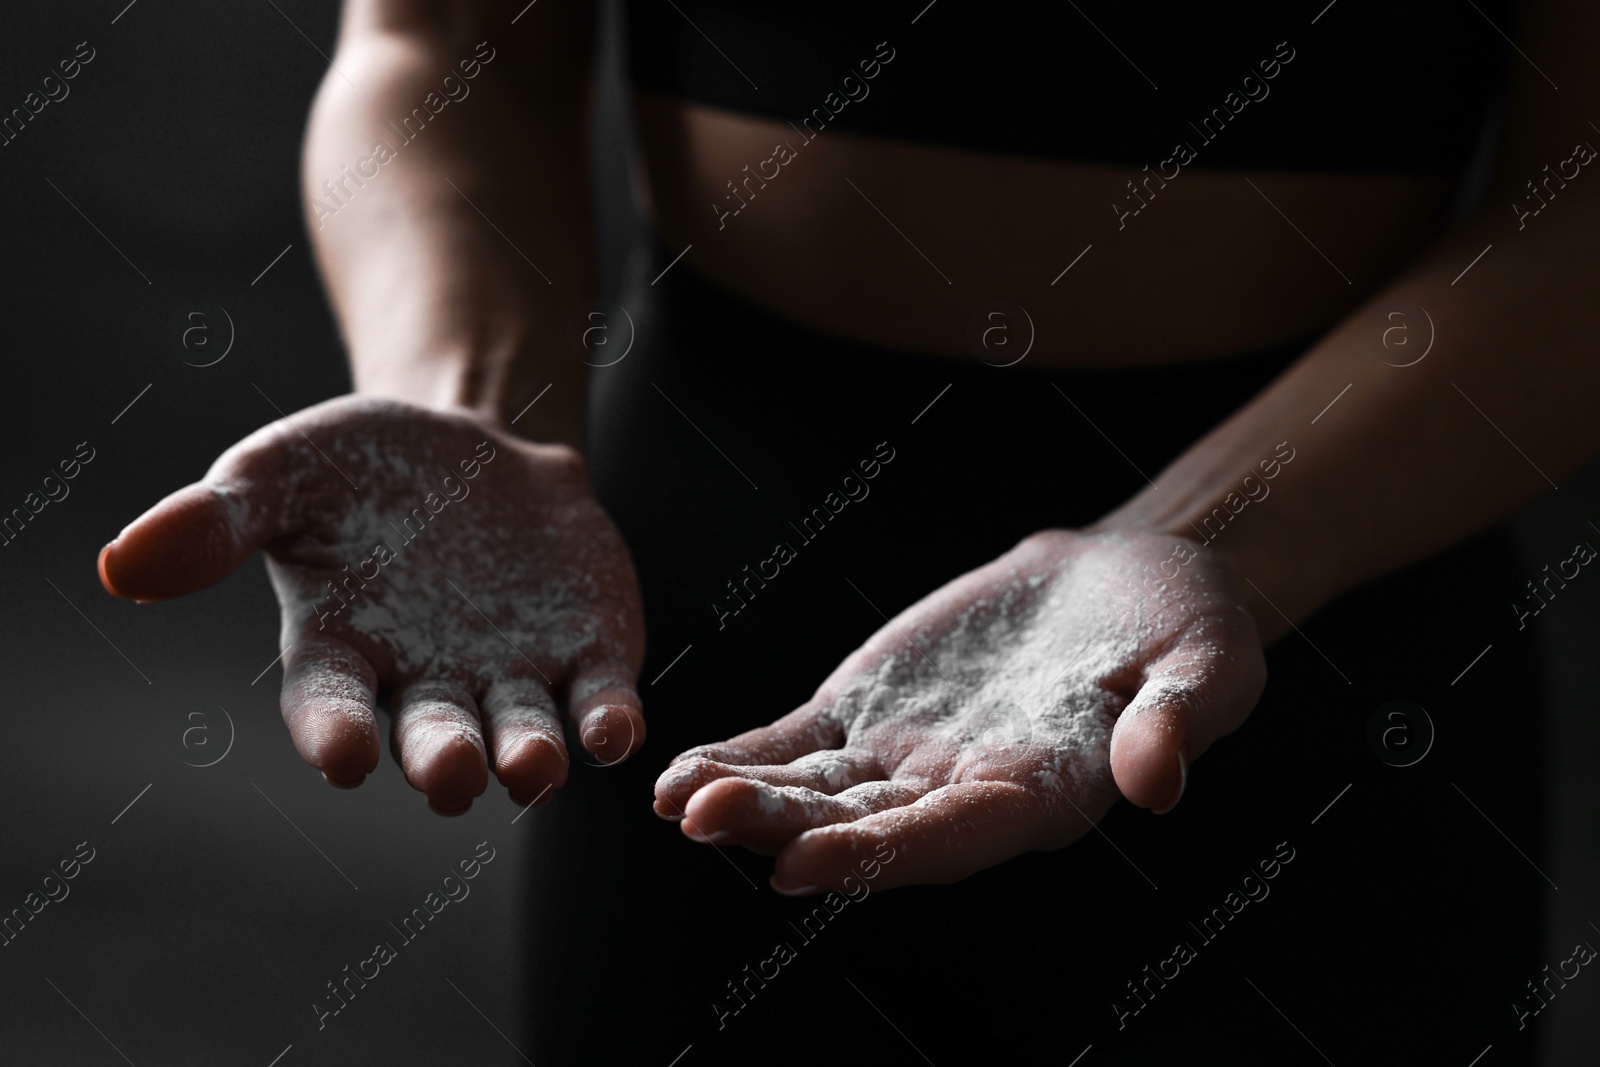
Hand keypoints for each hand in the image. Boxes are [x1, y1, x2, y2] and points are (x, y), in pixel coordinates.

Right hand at [99, 395, 644, 813]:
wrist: (473, 444)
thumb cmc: (359, 469)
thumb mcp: (281, 473)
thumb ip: (216, 521)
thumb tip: (122, 566)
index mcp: (343, 654)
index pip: (332, 709)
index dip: (337, 734)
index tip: (344, 754)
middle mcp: (430, 686)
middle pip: (434, 739)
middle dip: (443, 759)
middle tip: (449, 774)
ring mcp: (515, 677)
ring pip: (523, 738)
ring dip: (530, 758)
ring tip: (532, 769)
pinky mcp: (589, 656)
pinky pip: (599, 704)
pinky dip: (606, 723)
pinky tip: (612, 728)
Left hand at [653, 530, 1264, 891]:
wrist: (1132, 581)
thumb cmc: (1186, 629)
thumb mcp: (1207, 664)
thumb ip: (1177, 719)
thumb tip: (1155, 782)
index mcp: (1036, 795)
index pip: (947, 837)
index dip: (874, 856)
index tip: (799, 866)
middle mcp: (958, 790)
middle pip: (860, 824)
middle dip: (781, 828)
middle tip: (704, 819)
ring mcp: (905, 753)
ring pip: (815, 791)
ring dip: (747, 798)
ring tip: (674, 797)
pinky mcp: (871, 709)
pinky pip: (799, 744)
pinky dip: (747, 756)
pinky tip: (684, 769)